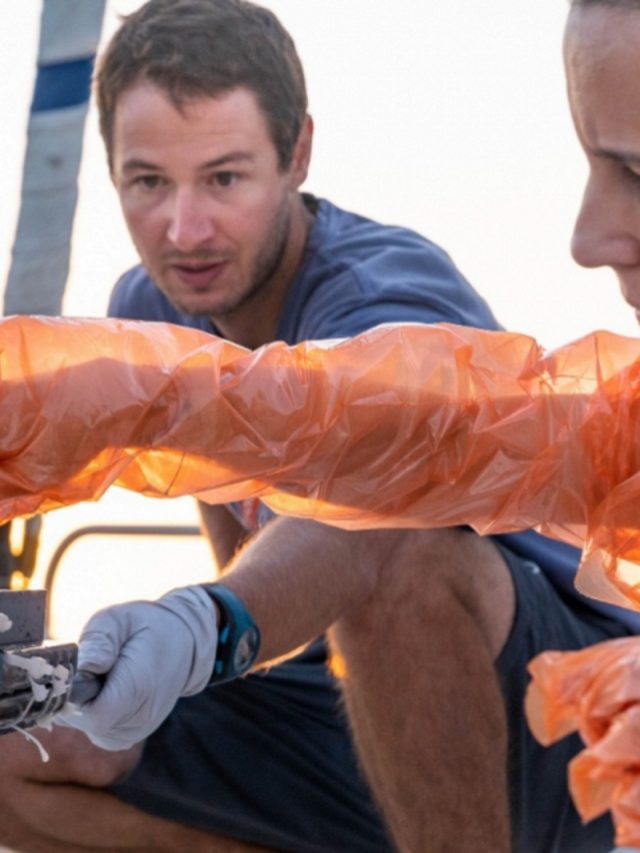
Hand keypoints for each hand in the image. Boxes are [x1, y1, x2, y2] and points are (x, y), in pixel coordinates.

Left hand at [55, 586, 216, 750]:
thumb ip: (99, 641)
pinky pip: (96, 732)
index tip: (78, 669)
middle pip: (85, 721)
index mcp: (139, 686)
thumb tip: (84, 667)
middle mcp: (140, 717)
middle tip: (94, 667)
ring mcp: (136, 731)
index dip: (74, 695)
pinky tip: (106, 690)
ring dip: (84, 704)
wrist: (184, 644)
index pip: (92, 714)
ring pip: (87, 728)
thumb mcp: (119, 619)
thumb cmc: (145, 627)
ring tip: (104, 676)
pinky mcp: (129, 736)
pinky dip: (92, 712)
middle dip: (77, 696)